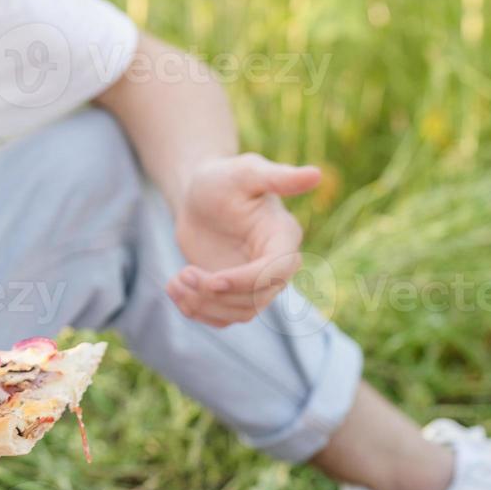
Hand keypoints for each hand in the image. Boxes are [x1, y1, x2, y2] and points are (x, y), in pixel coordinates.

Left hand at [167, 152, 320, 327]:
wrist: (197, 195)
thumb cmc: (222, 178)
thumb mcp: (246, 172)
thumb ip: (278, 177)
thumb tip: (316, 174)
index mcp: (283, 238)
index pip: (276, 273)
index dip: (246, 282)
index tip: (213, 280)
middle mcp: (275, 266)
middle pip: (257, 299)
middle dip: (217, 295)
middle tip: (183, 274)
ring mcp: (254, 282)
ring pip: (239, 313)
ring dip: (203, 305)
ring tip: (175, 281)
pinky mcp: (233, 292)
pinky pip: (221, 316)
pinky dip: (196, 311)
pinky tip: (174, 288)